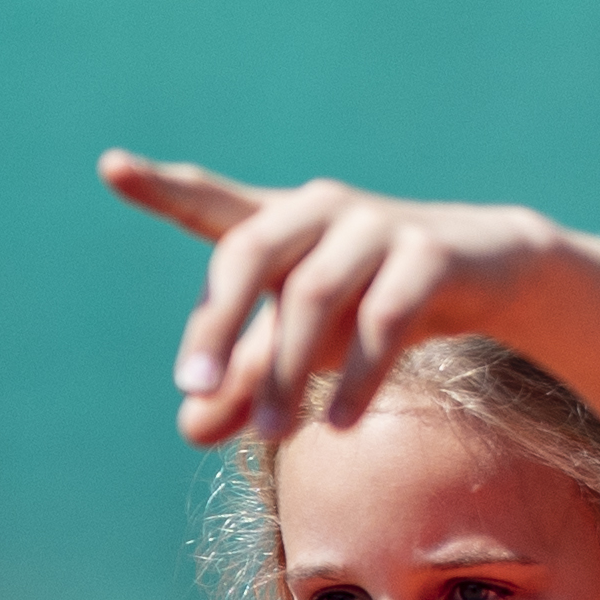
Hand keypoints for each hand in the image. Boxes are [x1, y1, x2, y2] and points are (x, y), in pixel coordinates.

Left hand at [104, 155, 564, 448]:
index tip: (110, 166)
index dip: (162, 187)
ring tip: (273, 433)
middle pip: (250, 252)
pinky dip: (357, 375)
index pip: (210, 203)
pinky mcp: (430, 253)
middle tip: (193, 388)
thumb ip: (245, 381)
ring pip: (313, 296)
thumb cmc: (368, 303)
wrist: (489, 272)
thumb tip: (188, 428)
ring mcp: (377, 225)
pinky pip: (384, 317)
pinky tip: (338, 422)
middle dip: (216, 322)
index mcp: (277, 223)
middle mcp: (319, 211)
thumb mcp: (301, 344)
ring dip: (287, 371)